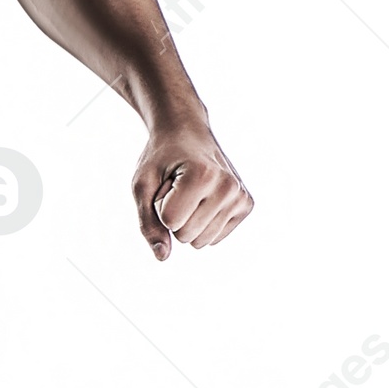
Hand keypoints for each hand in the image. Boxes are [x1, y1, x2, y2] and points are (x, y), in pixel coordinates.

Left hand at [132, 120, 251, 259]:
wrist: (186, 131)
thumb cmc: (161, 157)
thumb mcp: (142, 184)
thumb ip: (147, 222)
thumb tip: (162, 256)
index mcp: (203, 176)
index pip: (170, 222)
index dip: (159, 204)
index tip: (167, 181)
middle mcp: (228, 186)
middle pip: (186, 235)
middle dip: (173, 215)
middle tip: (177, 186)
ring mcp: (241, 196)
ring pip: (200, 241)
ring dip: (188, 220)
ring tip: (190, 191)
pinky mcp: (246, 205)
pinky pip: (214, 238)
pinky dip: (202, 223)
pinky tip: (204, 197)